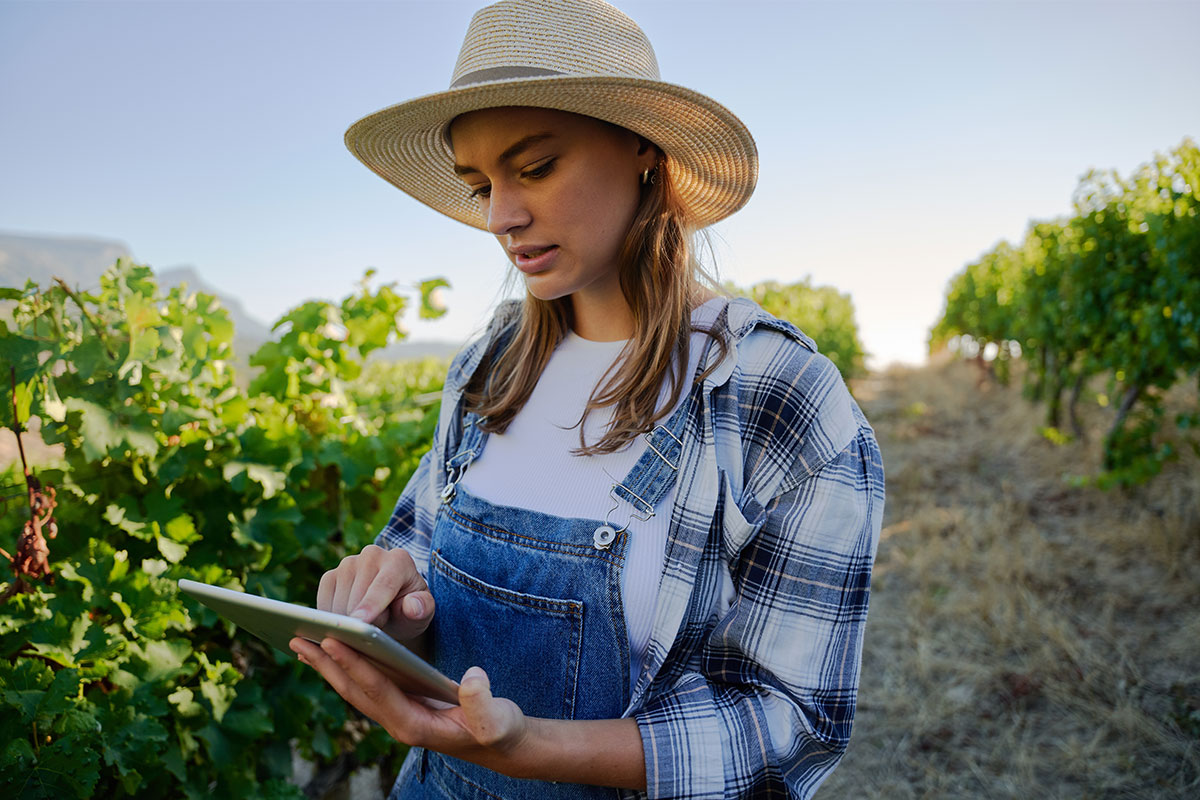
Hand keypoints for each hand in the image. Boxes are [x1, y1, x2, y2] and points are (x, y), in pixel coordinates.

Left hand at [289, 637, 531, 774]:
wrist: (502, 744)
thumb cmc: (500, 729)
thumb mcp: (497, 718)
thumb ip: (483, 701)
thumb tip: (471, 678)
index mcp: (415, 725)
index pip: (377, 689)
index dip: (354, 663)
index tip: (331, 638)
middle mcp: (398, 723)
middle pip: (354, 691)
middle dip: (326, 664)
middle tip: (298, 639)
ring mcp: (396, 716)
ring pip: (354, 689)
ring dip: (328, 666)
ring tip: (303, 642)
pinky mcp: (400, 706)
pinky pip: (365, 686)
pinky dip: (345, 668)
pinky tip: (333, 652)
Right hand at [317, 544, 432, 641]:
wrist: (393, 609)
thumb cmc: (409, 612)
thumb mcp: (423, 614)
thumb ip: (422, 609)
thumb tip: (412, 606)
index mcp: (399, 560)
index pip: (384, 585)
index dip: (371, 605)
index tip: (360, 623)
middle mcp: (372, 555)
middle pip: (358, 595)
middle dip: (362, 621)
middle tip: (375, 632)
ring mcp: (348, 563)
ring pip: (339, 601)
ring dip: (347, 622)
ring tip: (364, 626)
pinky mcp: (330, 576)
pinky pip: (323, 602)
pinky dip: (331, 619)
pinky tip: (346, 624)